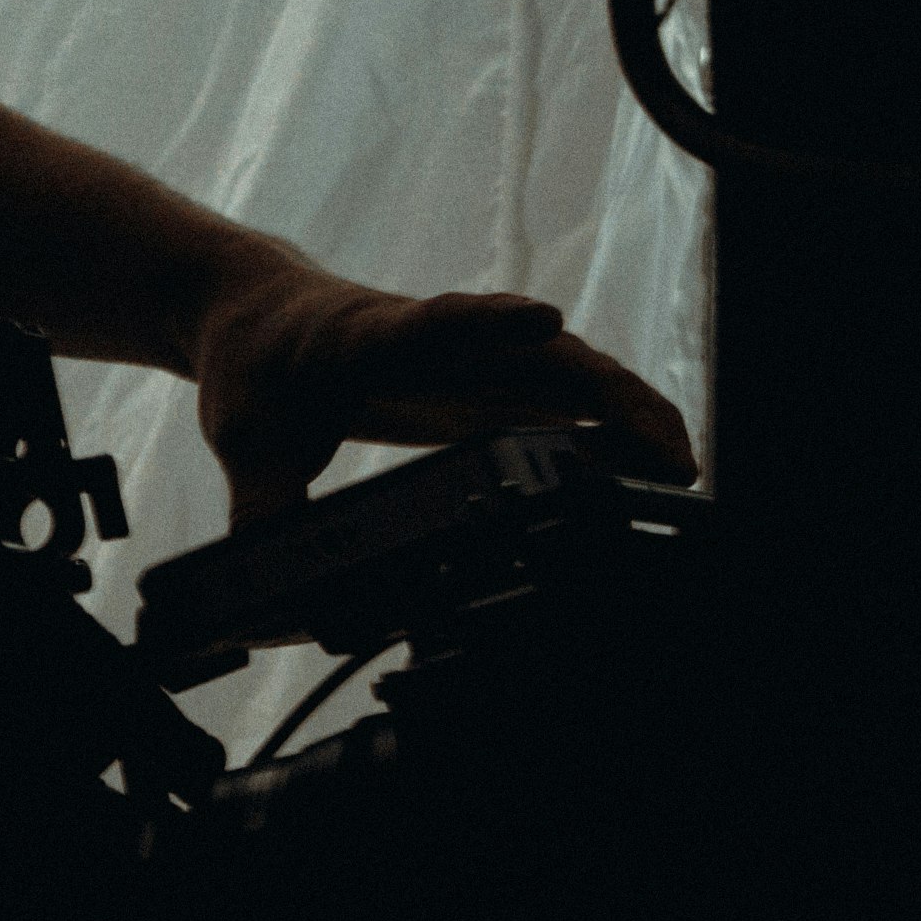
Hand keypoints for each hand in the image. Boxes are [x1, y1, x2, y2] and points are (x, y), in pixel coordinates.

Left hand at [188, 272, 697, 521]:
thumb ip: (263, 513)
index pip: (433, 322)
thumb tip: (275, 608)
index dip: (487, 322)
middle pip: (532, 352)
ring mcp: (467, 358)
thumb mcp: (242, 440)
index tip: (543, 321)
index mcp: (370, 336)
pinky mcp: (481, 382)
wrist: (258, 311)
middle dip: (604, 393)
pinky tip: (647, 467)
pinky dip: (604, 427)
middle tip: (667, 452)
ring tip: (679, 468)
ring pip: (561, 374)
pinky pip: (555, 398)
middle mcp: (435, 339)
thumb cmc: (254, 365)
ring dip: (623, 412)